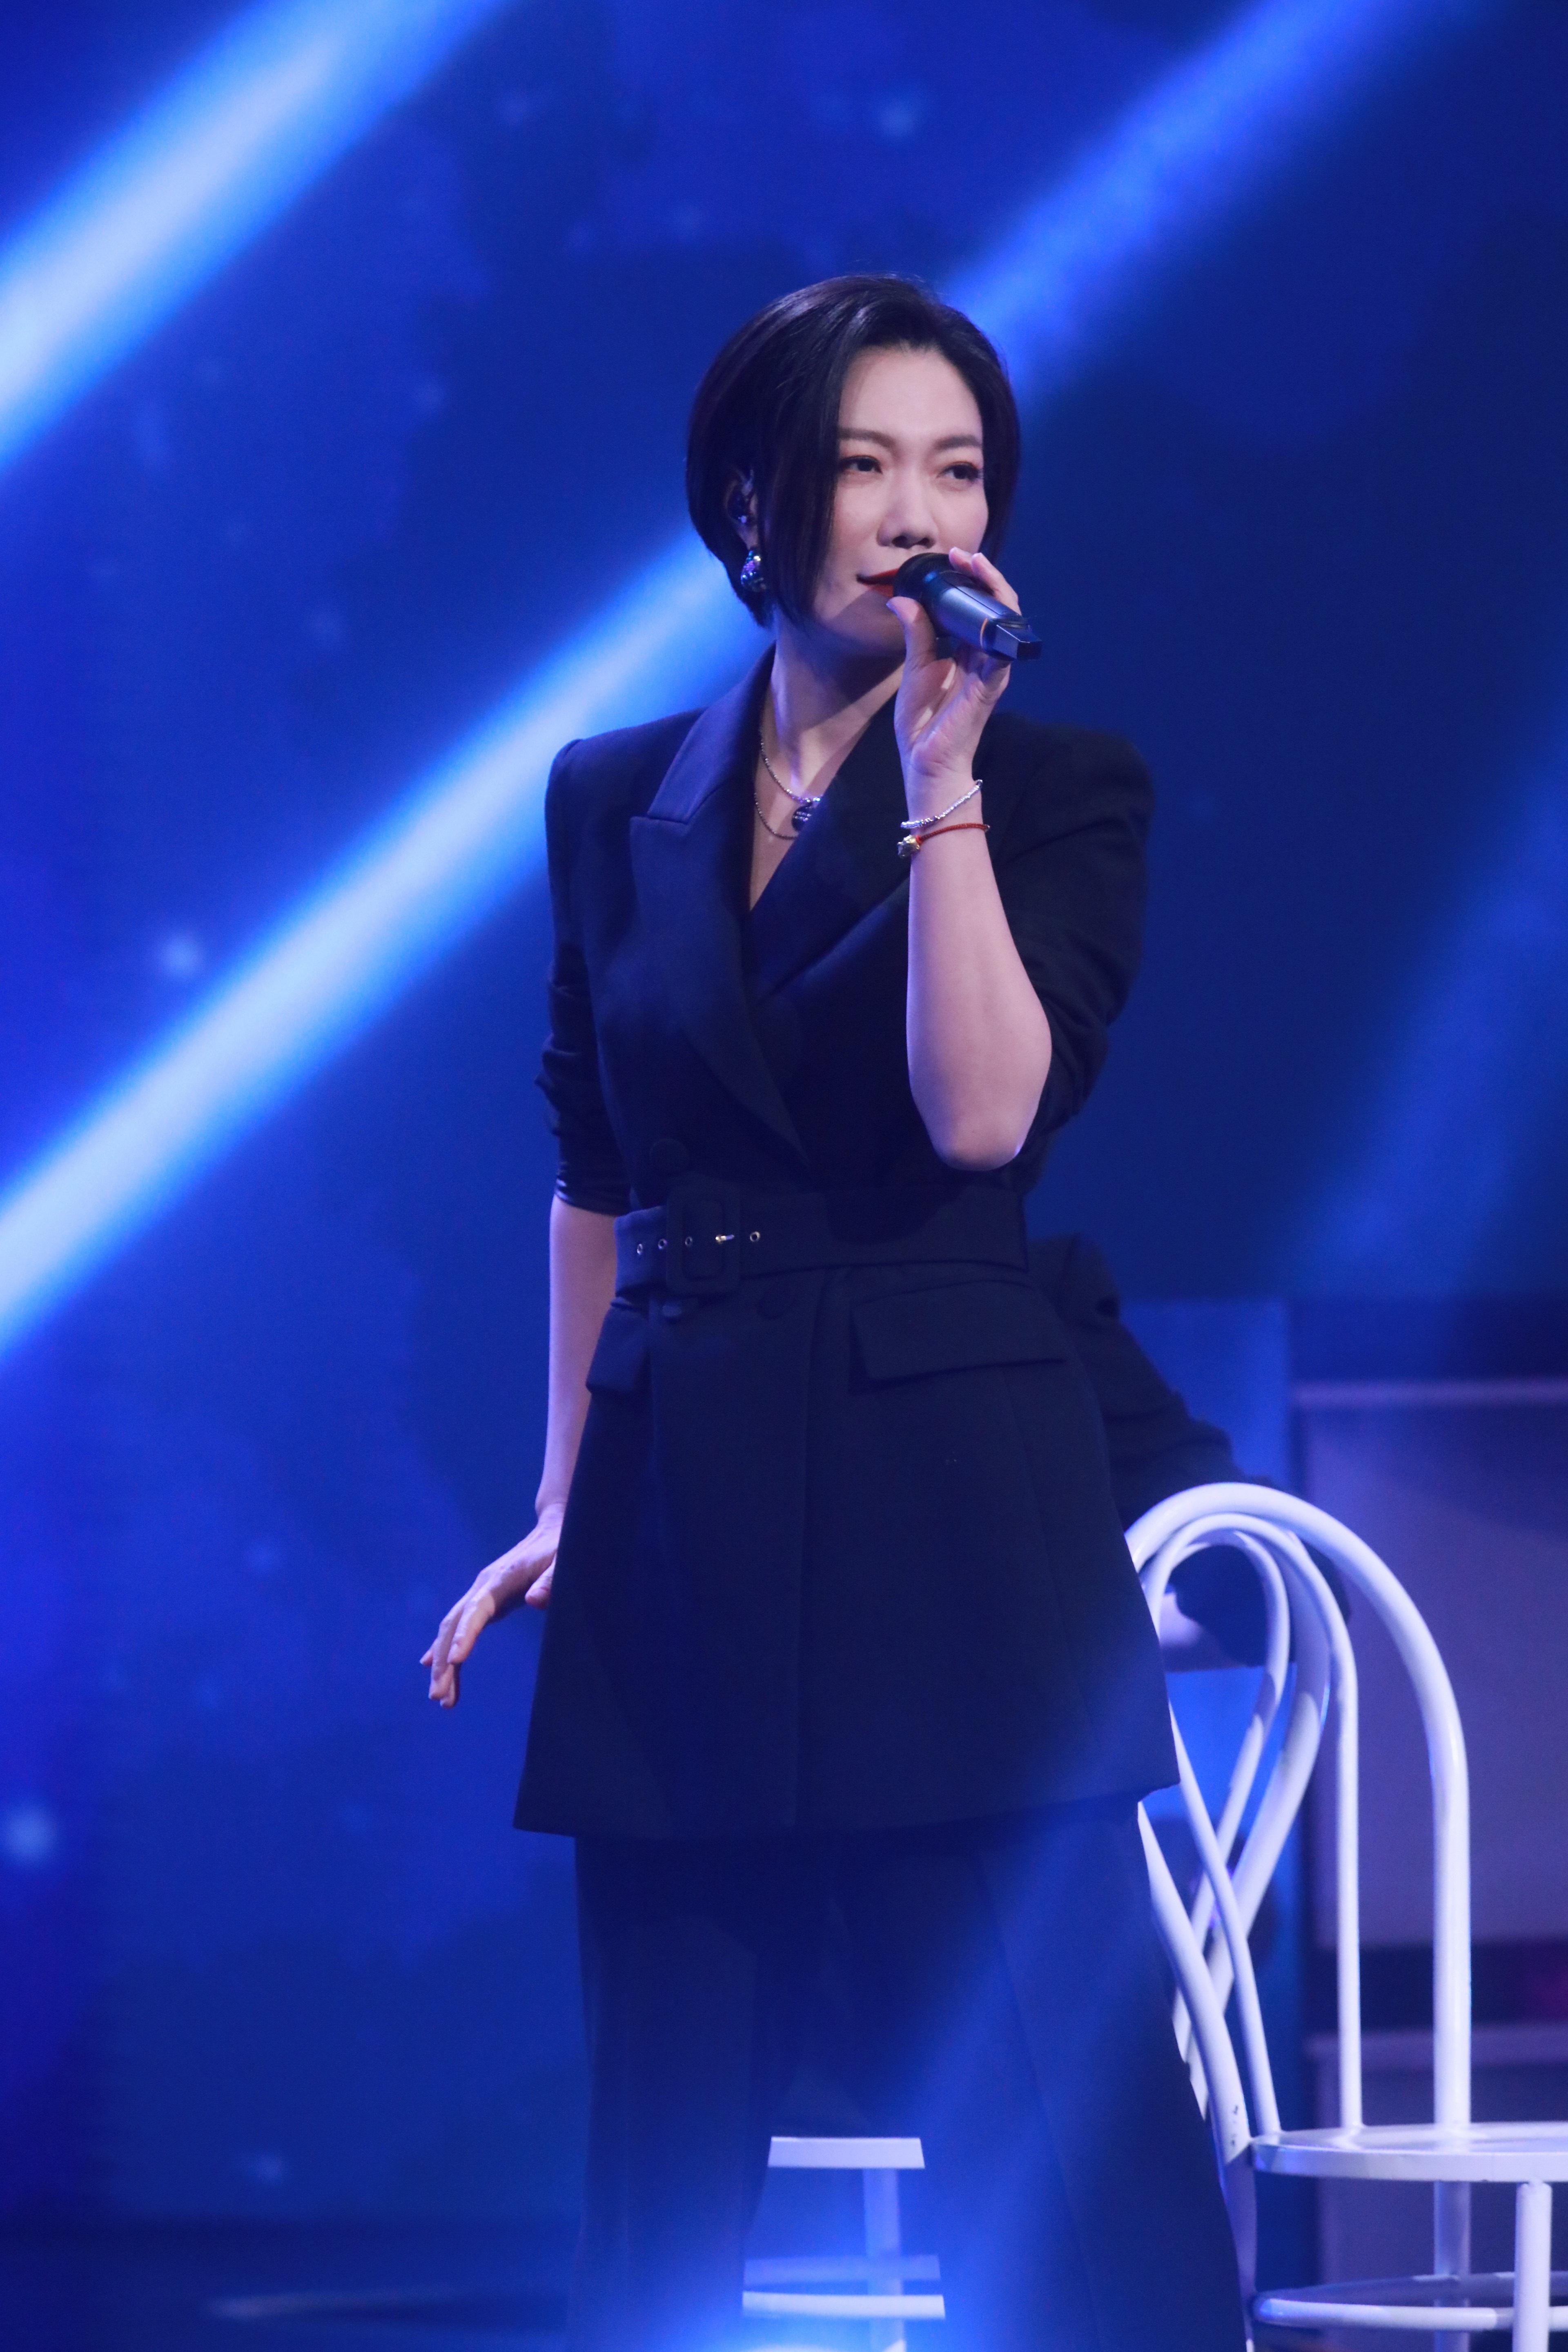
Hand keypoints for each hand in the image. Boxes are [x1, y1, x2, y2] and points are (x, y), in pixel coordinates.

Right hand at [421, 1506, 561, 1708]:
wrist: (553, 1530)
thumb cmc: (561, 1548)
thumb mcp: (564, 1561)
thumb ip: (551, 1580)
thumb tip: (536, 1600)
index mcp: (500, 1579)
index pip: (476, 1610)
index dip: (465, 1635)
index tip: (455, 1661)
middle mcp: (482, 1587)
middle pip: (455, 1625)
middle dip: (444, 1661)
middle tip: (439, 1696)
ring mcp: (480, 1594)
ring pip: (452, 1629)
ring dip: (443, 1663)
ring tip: (441, 1698)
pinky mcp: (484, 1602)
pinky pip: (459, 1627)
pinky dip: (446, 1648)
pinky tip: (433, 1667)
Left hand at [887, 547, 1018, 811]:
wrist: (926, 763)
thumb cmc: (922, 724)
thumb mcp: (915, 669)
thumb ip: (915, 634)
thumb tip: (901, 600)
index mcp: (969, 652)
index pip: (980, 607)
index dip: (973, 580)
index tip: (954, 556)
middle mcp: (986, 658)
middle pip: (999, 608)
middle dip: (987, 576)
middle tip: (966, 554)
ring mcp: (992, 671)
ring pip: (1007, 621)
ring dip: (995, 591)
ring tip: (977, 566)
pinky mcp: (990, 686)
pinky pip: (1001, 650)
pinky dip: (996, 624)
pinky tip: (983, 603)